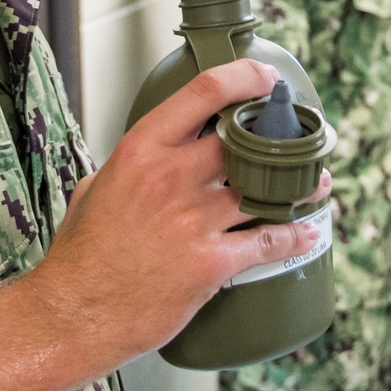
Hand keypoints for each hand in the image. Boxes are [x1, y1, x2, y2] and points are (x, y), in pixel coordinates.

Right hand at [35, 60, 329, 366]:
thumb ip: (131, 165)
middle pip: (245, 139)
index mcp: (142, 151)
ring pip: (268, 189)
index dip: (245, 78)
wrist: (74, 312)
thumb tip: (152, 157)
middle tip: (296, 137)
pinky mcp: (212, 263)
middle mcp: (171, 178)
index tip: (264, 80)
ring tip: (316, 181)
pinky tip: (307, 232)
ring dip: (300, 184)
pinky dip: (295, 236)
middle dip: (278, 135)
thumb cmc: (81, 255)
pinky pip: (269, 241)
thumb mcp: (95, 187)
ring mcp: (194, 220)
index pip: (204, 93)